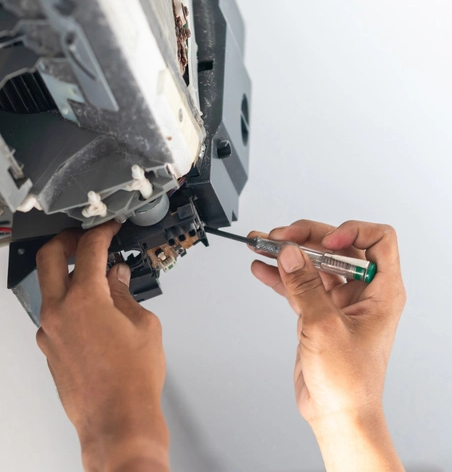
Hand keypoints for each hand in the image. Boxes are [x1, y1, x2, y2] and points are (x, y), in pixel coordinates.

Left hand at [35, 222, 168, 471]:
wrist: (117, 421)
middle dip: (66, 240)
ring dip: (66, 274)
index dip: (101, 231)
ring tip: (95, 278)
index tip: (109, 227)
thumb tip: (117, 278)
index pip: (88, 248)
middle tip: (84, 238)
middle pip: (49, 257)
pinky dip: (68, 303)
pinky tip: (91, 311)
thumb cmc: (132, 381)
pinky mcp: (48, 349)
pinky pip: (53, 314)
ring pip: (48, 287)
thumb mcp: (143, 326)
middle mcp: (58, 311)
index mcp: (84, 299)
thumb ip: (125, 294)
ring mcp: (49, 331)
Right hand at [250, 220, 405, 471]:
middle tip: (279, 238)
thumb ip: (305, 286)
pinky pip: (298, 284)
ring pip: (313, 264)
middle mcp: (363, 293)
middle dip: (307, 238)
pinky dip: (280, 275)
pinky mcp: (318, 313)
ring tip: (262, 244)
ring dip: (288, 253)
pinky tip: (262, 268)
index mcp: (381, 291)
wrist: (337, 412)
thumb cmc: (349, 381)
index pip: (377, 241)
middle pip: (337, 248)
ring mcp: (339, 302)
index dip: (351, 231)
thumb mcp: (324, 326)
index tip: (323, 241)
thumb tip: (290, 254)